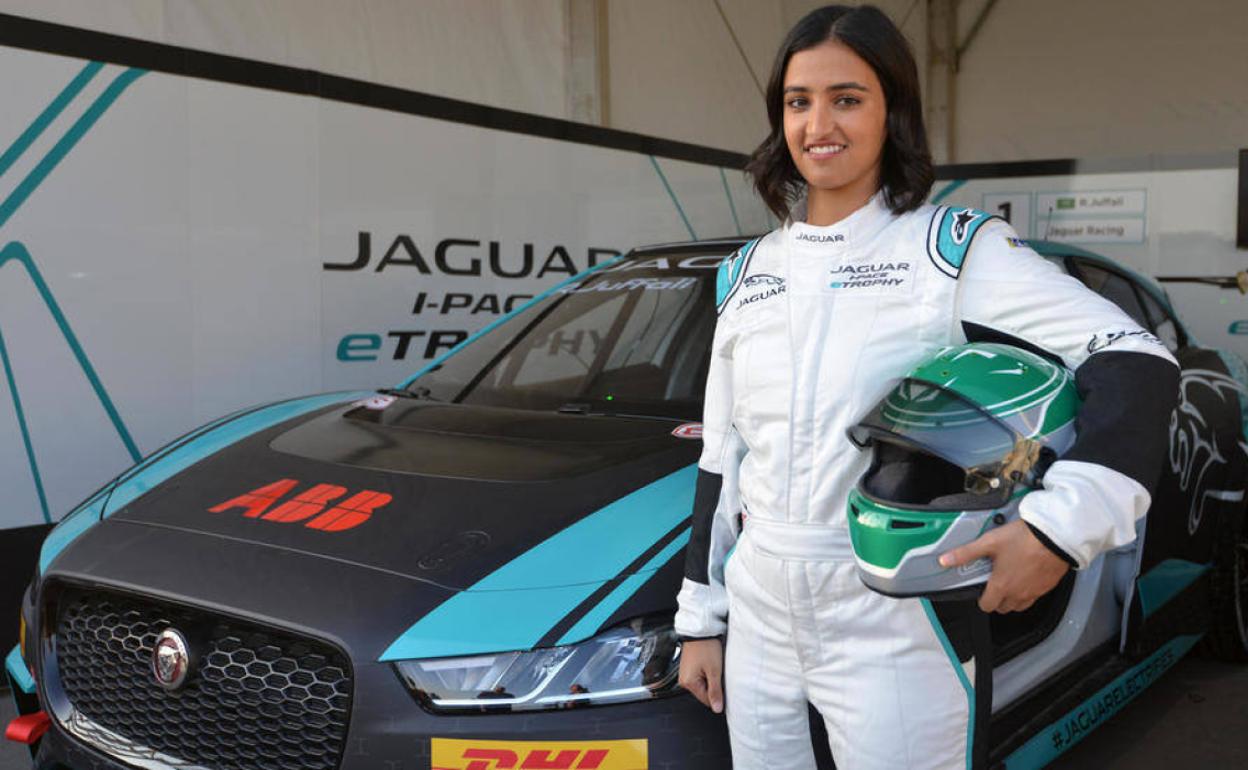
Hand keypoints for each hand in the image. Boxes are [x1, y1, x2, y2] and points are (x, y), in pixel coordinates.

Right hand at [678, 637, 723, 712]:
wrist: (700, 631)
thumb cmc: (706, 647)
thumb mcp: (714, 671)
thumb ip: (715, 692)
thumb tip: (717, 708)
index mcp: (688, 683)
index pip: (706, 700)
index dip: (718, 696)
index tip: (725, 688)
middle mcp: (684, 680)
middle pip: (704, 692)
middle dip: (714, 686)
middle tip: (720, 673)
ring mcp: (685, 673)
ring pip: (702, 684)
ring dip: (711, 679)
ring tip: (715, 667)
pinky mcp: (688, 667)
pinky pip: (699, 676)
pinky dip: (707, 673)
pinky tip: (711, 664)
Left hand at [939, 520, 1069, 612]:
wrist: (1054, 536)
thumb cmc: (1024, 539)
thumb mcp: (988, 543)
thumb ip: (966, 553)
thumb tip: (946, 560)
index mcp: (1001, 585)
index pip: (987, 606)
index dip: (982, 600)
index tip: (982, 590)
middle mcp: (1018, 593)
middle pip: (1003, 608)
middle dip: (997, 600)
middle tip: (995, 583)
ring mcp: (1034, 592)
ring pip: (1020, 606)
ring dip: (1013, 599)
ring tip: (1010, 580)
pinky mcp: (1047, 587)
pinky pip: (1035, 597)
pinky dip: (1029, 592)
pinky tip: (1027, 576)